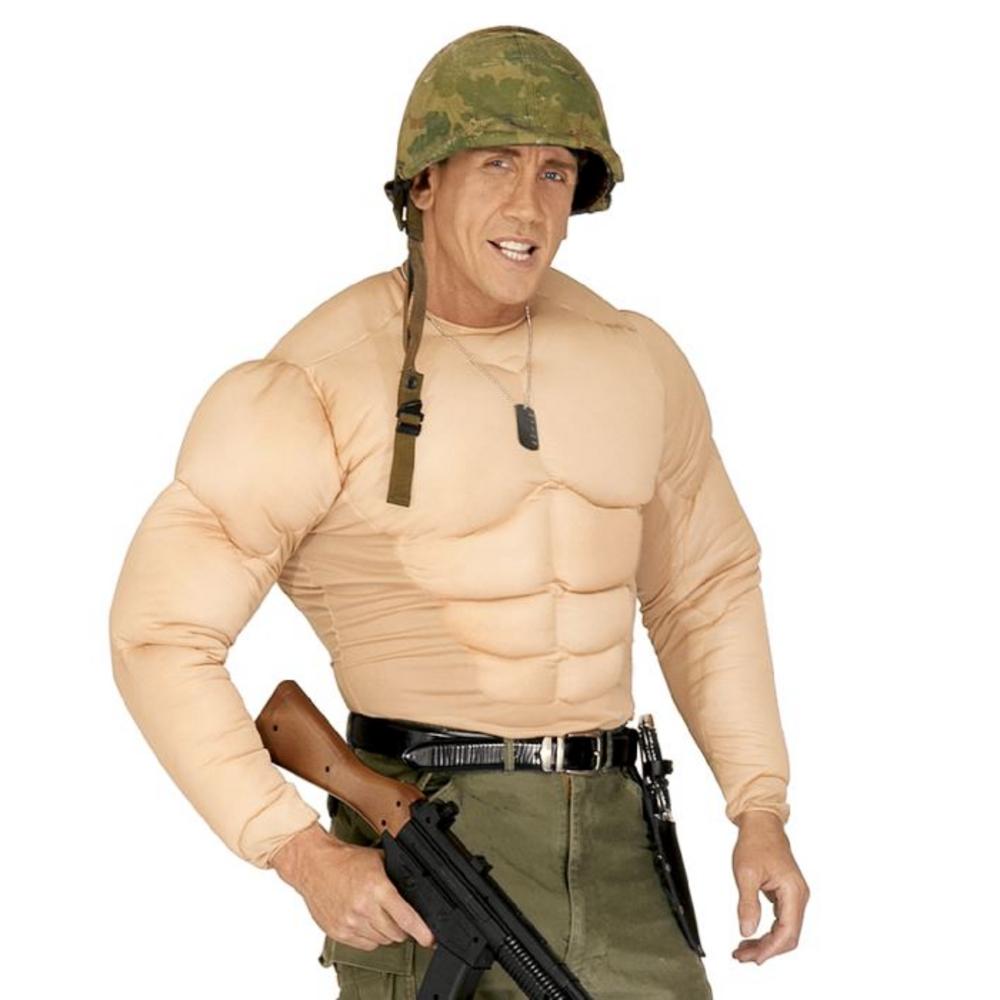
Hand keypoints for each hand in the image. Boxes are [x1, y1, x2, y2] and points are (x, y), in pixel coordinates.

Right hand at [270, 821, 435, 950]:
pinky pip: (365, 946)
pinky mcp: (339, 932)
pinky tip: (367, 922)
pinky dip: (371, 937)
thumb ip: (397, 875)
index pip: (406, 917)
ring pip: (382, 941)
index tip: (430, 939)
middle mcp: (364, 908)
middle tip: (401, 918)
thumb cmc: (345, 860)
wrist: (314, 865)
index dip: (421, 931)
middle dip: (404, 929)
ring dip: (387, 933)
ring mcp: (350, 923)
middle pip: (396, 933)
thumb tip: (417, 888)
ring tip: (381, 916)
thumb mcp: (378, 859)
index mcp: (377, 888)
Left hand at [730, 810, 808, 964]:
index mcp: (793, 891)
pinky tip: (752, 936)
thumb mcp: (746, 873)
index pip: (787, 932)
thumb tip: (747, 931)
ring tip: (743, 950)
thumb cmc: (755, 843)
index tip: (753, 958)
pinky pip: (781, 921)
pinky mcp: (787, 895)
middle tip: (742, 956)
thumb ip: (747, 904)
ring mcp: (795, 896)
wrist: (761, 824)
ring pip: (785, 930)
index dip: (770, 949)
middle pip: (788, 936)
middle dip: (766, 949)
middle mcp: (799, 896)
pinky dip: (767, 931)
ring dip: (766, 942)